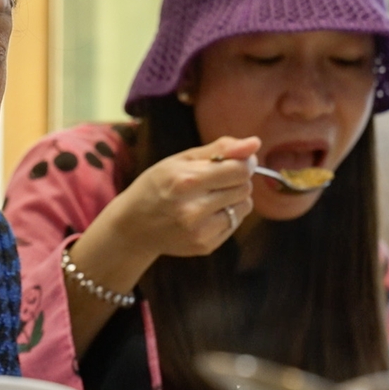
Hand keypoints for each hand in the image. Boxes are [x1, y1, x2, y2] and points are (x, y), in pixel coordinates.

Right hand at [101, 135, 259, 263]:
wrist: (133, 226)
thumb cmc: (156, 186)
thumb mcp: (180, 160)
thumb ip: (219, 149)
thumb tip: (254, 143)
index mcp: (186, 181)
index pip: (240, 170)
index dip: (244, 163)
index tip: (236, 161)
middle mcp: (193, 209)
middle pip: (244, 187)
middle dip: (236, 179)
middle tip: (215, 180)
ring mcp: (200, 231)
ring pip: (244, 206)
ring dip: (234, 198)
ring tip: (210, 197)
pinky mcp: (205, 246)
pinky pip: (235, 224)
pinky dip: (227, 215)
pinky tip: (206, 213)